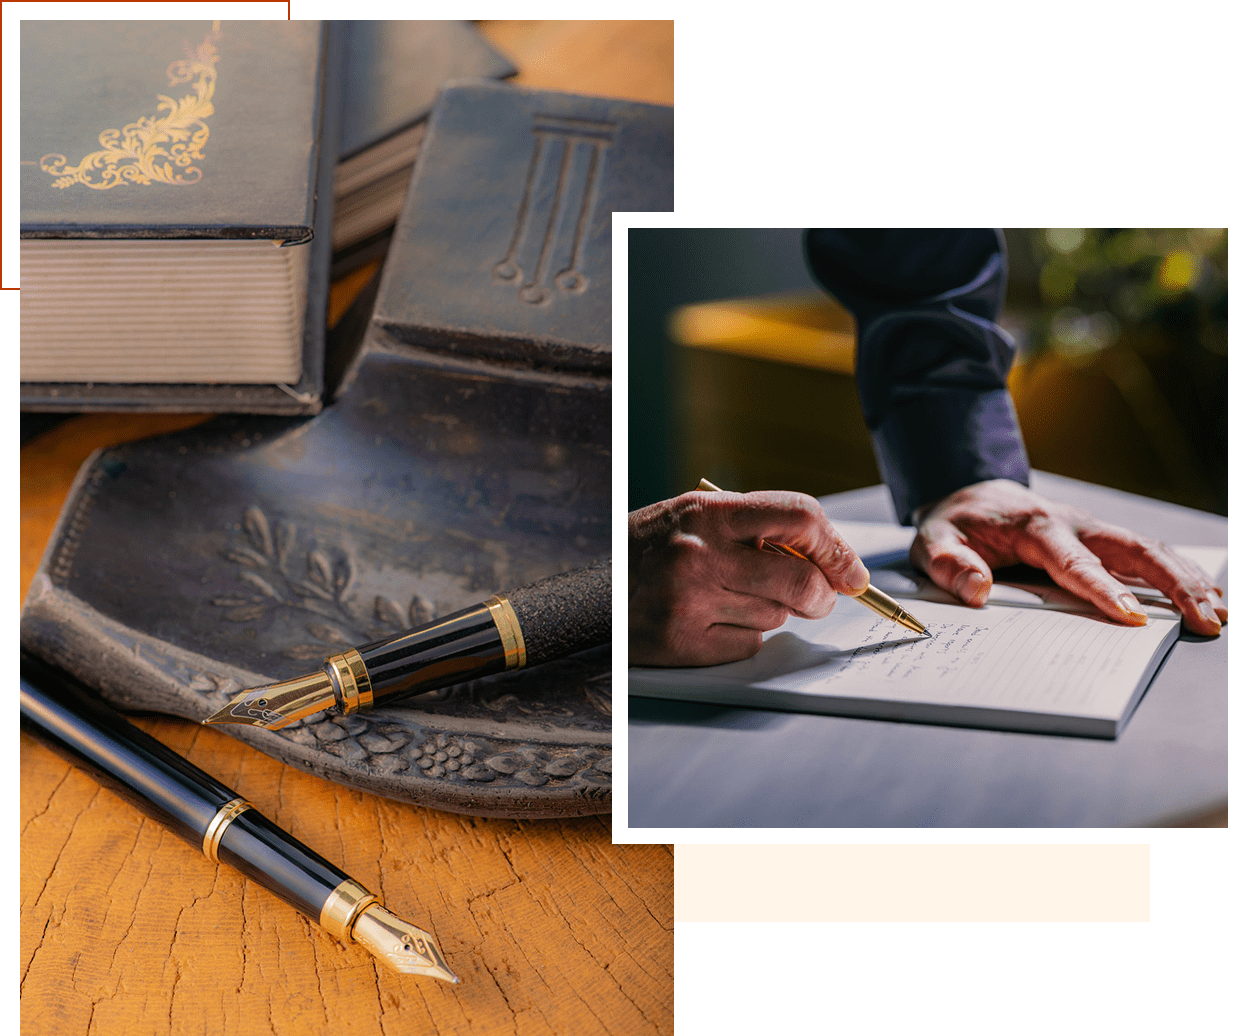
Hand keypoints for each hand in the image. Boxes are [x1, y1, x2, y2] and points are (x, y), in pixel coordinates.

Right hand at [629, 489, 869, 665]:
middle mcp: (699, 554)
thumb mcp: (700, 516)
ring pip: (777, 616)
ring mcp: (690, 600)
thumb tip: (834, 560)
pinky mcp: (684, 643)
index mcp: (708, 511)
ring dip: (771, 612)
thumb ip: (760, 527)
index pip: (800, 517)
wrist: (595, 589)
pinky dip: (743, 637)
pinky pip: (749, 644)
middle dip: (821, 595)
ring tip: (731, 598)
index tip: (851, 571)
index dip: (836, 547)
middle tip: (818, 599)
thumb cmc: (656, 549)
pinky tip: (713, 622)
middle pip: (802, 579)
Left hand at [911, 479, 1226, 634]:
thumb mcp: (933, 541)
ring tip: (1218, 615)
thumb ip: (949, 565)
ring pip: (1149, 549)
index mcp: (1035, 527)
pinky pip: (1147, 554)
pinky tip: (1207, 597)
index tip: (1130, 616)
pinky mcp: (1101, 540)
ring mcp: (1093, 530)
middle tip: (1203, 619)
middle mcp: (1074, 524)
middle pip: (1133, 548)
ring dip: (1187, 580)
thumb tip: (978, 591)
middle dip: (1172, 584)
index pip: (1074, 562)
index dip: (1103, 589)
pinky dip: (1180, 574)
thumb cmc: (956, 524)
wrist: (970, 494)